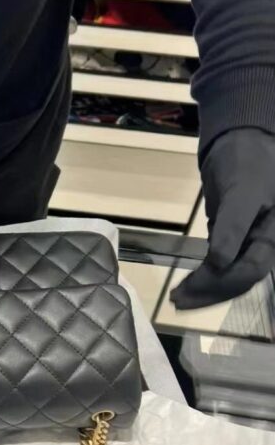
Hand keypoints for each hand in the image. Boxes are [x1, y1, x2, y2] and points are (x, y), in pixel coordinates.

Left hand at [171, 128, 274, 309]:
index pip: (250, 270)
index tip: (190, 290)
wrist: (243, 144)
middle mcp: (266, 244)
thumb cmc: (247, 163)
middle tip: (178, 300)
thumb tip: (220, 262)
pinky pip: (224, 265)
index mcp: (274, 235)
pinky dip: (206, 276)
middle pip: (240, 279)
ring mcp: (251, 242)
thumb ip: (233, 227)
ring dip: (206, 289)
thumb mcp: (242, 192)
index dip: (221, 284)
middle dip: (209, 292)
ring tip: (178, 298)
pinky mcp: (235, 239)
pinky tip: (189, 284)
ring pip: (231, 275)